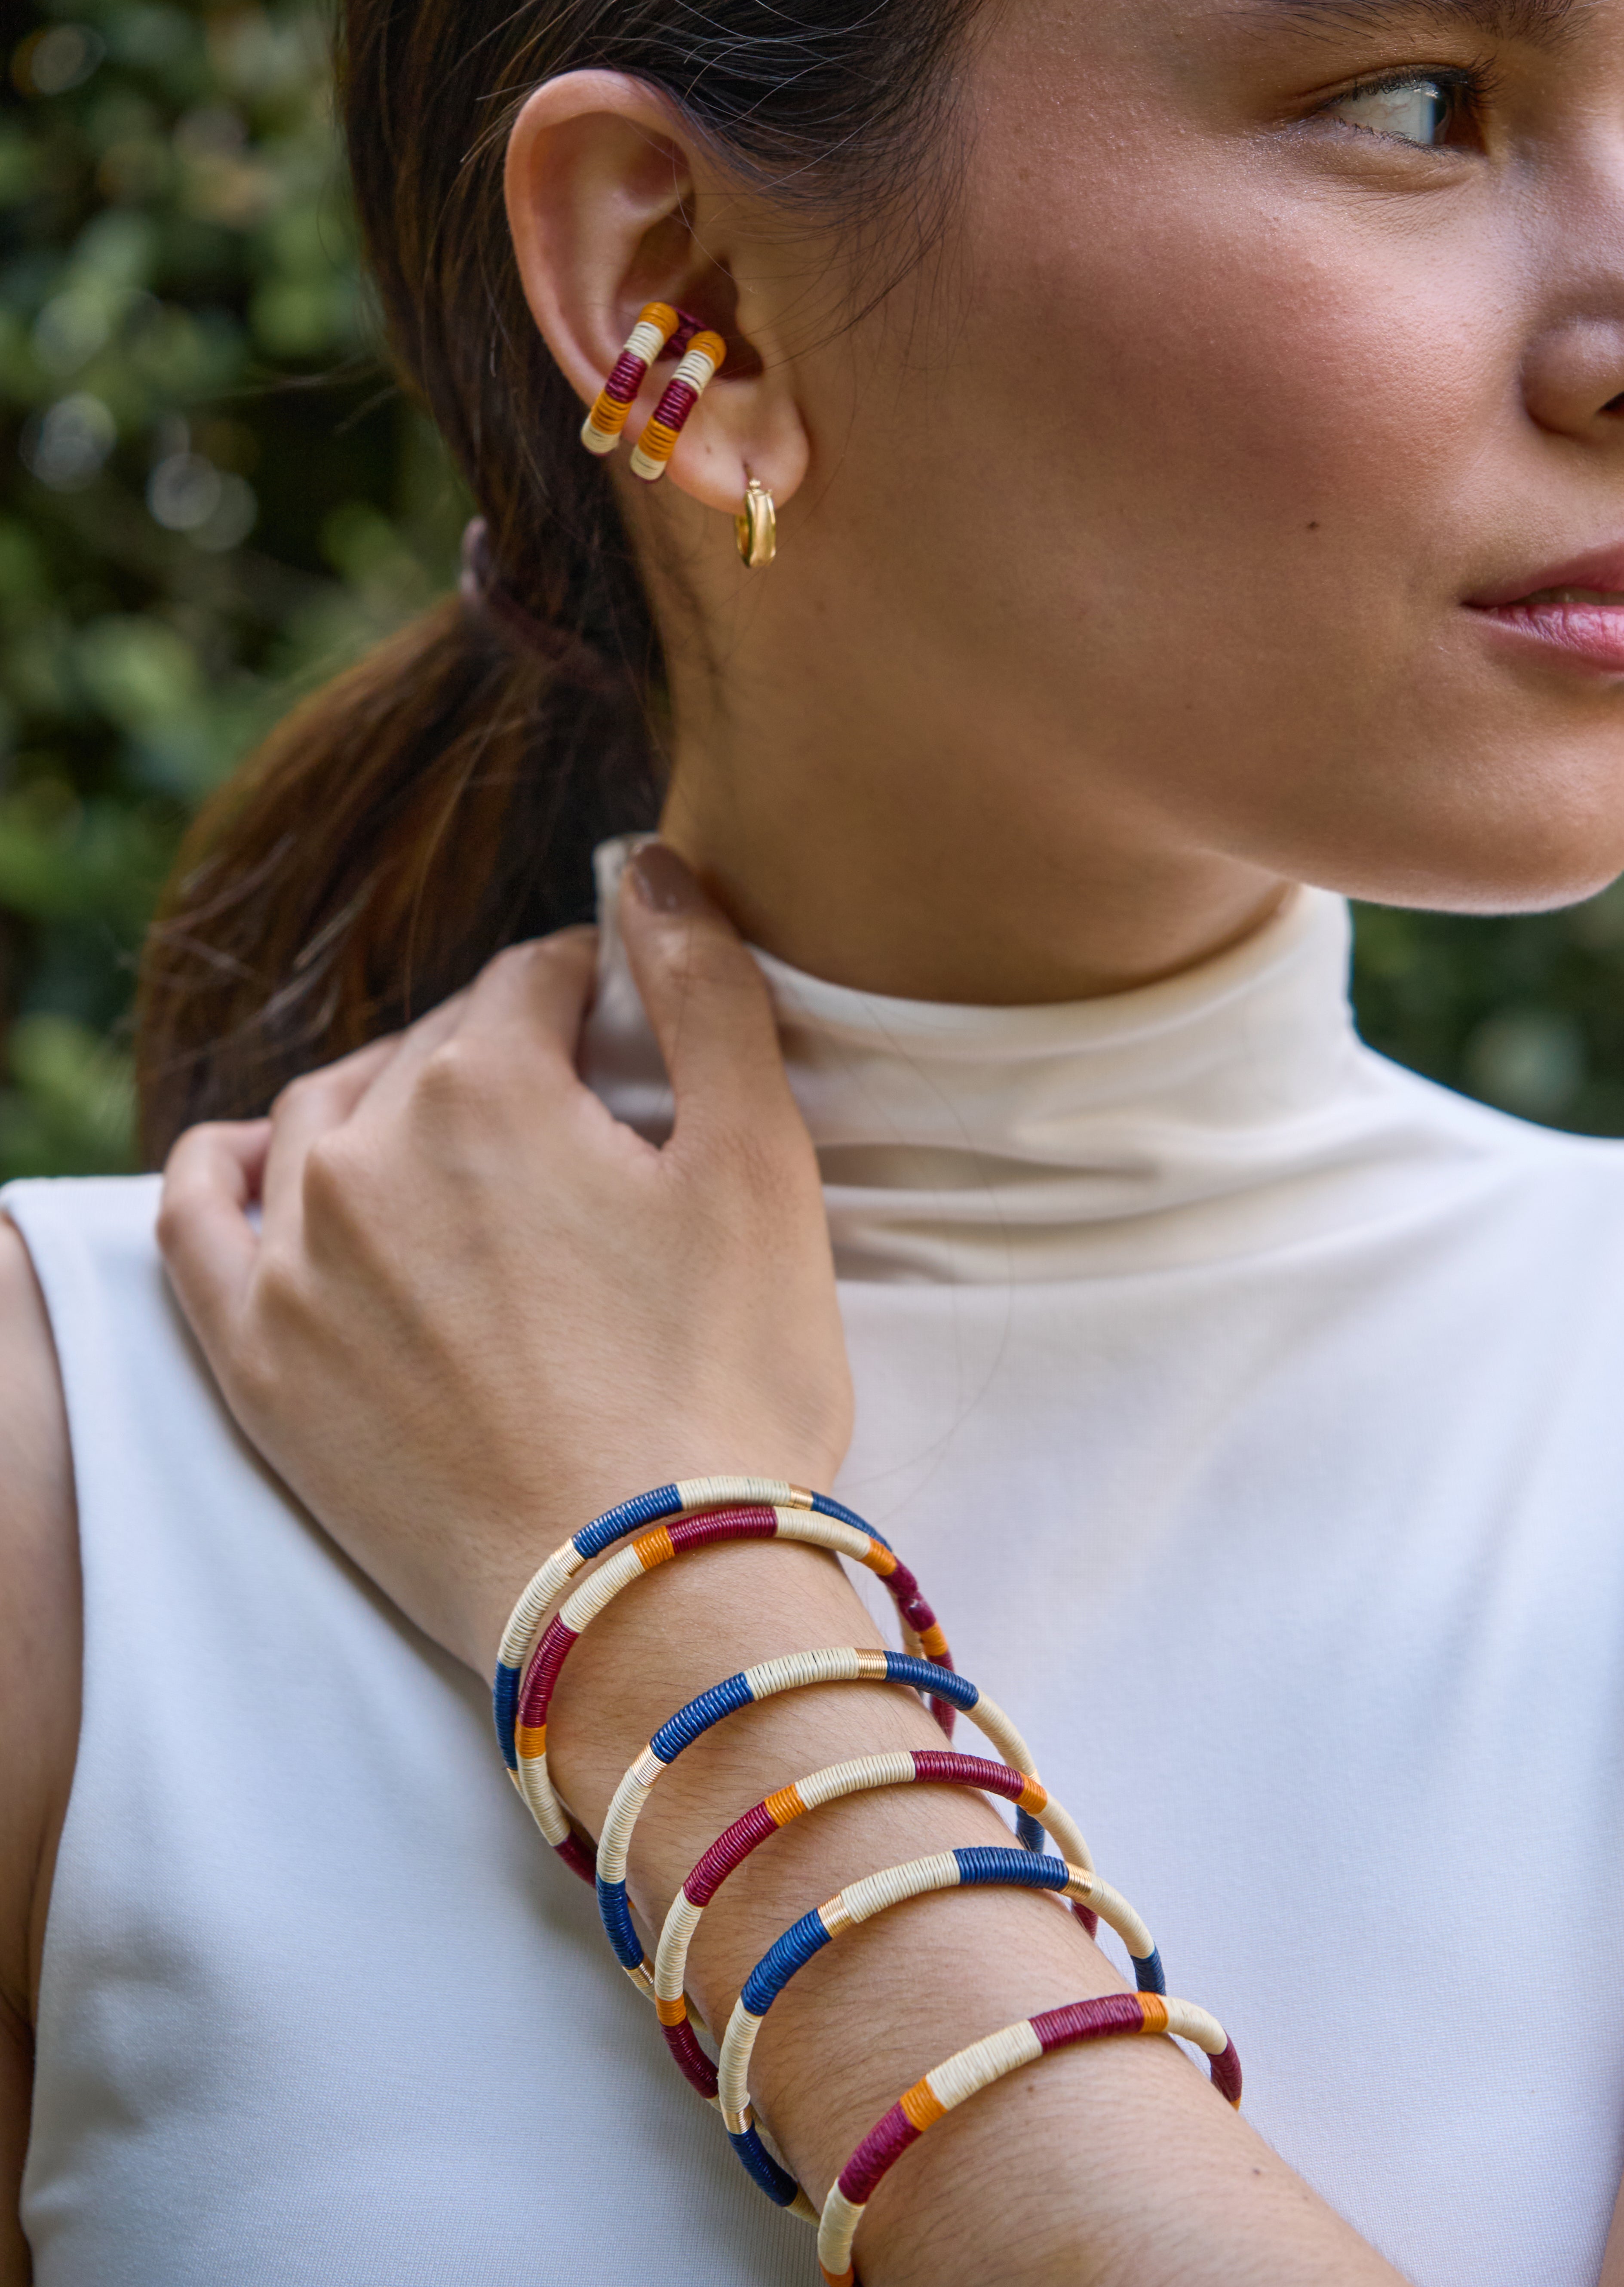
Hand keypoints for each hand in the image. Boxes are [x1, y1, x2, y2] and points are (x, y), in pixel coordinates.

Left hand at [158, 843, 853, 1674]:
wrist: (644, 1599)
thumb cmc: (724, 1386)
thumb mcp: (761, 1168)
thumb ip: (706, 991)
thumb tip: (643, 864)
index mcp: (487, 1087)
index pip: (535, 981)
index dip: (598, 1000)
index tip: (635, 1044)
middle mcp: (364, 1150)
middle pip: (432, 1048)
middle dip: (505, 1060)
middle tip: (579, 1129)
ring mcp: (294, 1258)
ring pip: (322, 1118)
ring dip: (390, 1107)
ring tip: (461, 1154)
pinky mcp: (257, 1359)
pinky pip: (195, 1217)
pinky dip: (227, 1170)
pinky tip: (261, 1163)